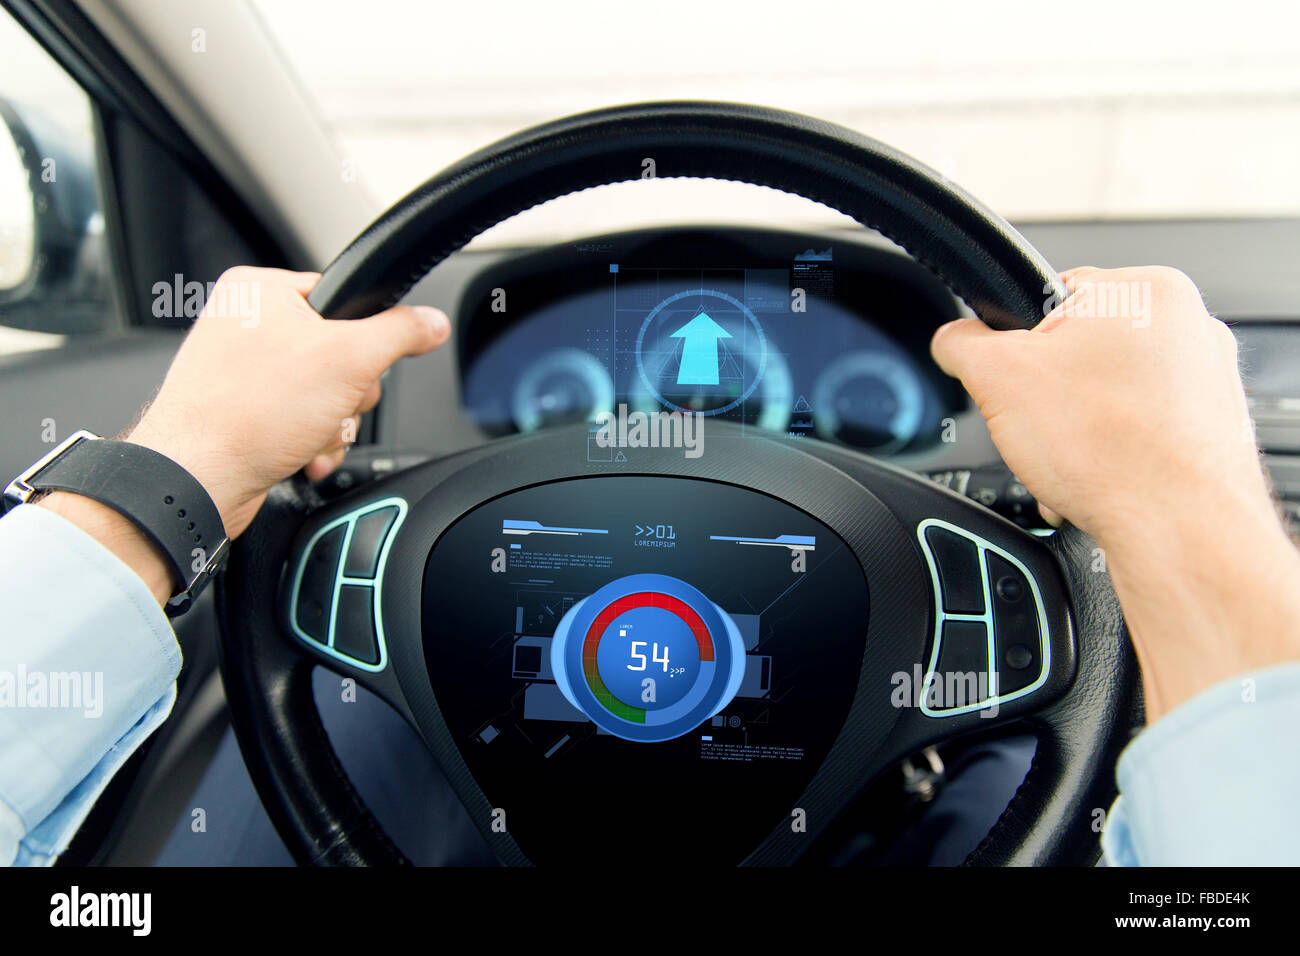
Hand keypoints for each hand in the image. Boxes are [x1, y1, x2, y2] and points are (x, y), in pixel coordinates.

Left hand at [41, 267, 448, 605]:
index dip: (363, 339)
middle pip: (341, 352)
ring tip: (310, 435)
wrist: (198, 478)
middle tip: (329, 404)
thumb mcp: (349, 359)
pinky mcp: (243, 411)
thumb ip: (400, 333)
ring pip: (326, 393)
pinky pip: (301, 419)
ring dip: (333, 424)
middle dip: (347, 394)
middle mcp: (246, 324)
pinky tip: (301, 453)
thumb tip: (430, 321)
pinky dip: (311, 441)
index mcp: (260, 291)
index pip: (344, 300)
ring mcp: (242, 370)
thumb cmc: (247, 413)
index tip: (361, 362)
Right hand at [931, 266, 1299, 719]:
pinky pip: (1141, 430)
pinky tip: (1099, 477)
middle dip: (1048, 397)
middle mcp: (1191, 325)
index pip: (1050, 298)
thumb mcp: (997, 377)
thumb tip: (952, 339)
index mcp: (1146, 289)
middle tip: (1040, 427)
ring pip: (1109, 395)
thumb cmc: (1112, 449)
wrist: (1176, 526)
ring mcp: (1208, 379)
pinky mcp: (1212, 428)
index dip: (1015, 345)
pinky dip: (1113, 454)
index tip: (1010, 380)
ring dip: (1077, 430)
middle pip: (1080, 352)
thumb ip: (962, 343)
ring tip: (1073, 459)